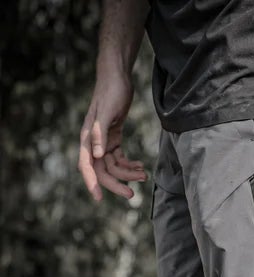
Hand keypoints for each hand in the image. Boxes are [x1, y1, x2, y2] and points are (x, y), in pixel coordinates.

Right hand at [77, 74, 145, 200]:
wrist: (117, 78)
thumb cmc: (111, 92)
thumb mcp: (107, 112)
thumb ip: (100, 133)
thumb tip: (97, 156)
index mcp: (88, 138)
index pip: (87, 166)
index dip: (92, 183)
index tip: (98, 198)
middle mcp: (94, 142)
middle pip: (103, 170)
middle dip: (116, 183)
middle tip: (132, 194)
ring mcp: (103, 141)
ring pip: (113, 165)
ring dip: (128, 173)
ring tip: (144, 175)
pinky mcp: (114, 137)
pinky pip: (120, 157)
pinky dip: (130, 163)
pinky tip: (141, 166)